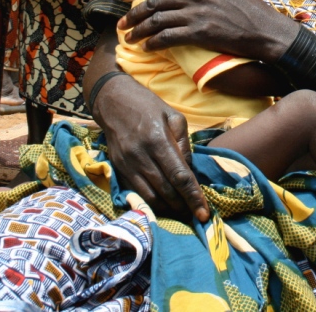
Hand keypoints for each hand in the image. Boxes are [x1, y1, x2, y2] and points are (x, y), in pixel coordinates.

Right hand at [94, 74, 209, 221]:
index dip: (193, 196)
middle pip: (166, 190)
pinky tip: (163, 204)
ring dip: (167, 209)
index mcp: (158, 140)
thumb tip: (190, 169)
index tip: (203, 214)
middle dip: (183, 206)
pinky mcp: (118, 169)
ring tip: (181, 211)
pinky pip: (136, 193)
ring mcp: (127, 164)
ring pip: (150, 197)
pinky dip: (151, 203)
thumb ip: (184, 144)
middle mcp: (141, 155)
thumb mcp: (173, 116)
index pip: (179, 175)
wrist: (112, 100)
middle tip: (196, 214)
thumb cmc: (147, 105)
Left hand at [119, 0, 299, 61]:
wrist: (266, 30)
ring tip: (129, 38)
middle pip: (154, 2)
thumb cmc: (248, 5)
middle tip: (122, 23)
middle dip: (133, 13)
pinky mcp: (201, 33)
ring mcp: (198, 13)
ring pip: (157, 20)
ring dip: (139, 30)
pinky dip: (153, 43)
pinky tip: (147, 48)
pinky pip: (168, 37)